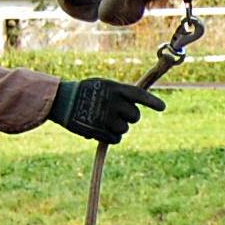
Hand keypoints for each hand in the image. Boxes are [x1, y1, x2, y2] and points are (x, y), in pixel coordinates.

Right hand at [47, 78, 165, 143]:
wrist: (61, 100)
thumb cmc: (84, 91)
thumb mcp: (103, 85)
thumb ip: (120, 93)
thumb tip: (137, 103)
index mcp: (116, 88)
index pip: (140, 96)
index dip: (152, 102)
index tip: (162, 108)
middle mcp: (114, 102)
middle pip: (135, 116)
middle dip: (129, 117)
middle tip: (117, 114)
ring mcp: (106, 117)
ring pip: (125, 129)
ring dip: (118, 127)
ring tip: (104, 120)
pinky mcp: (99, 130)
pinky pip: (116, 139)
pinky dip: (111, 137)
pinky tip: (101, 130)